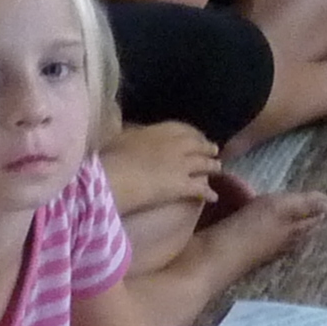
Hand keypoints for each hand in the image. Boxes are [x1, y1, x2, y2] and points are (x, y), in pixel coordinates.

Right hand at [98, 119, 222, 218]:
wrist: (113, 177)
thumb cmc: (108, 158)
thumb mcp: (119, 138)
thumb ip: (130, 134)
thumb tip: (131, 134)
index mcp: (157, 130)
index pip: (180, 128)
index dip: (190, 133)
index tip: (195, 136)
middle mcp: (174, 145)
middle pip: (197, 145)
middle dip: (206, 148)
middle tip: (213, 150)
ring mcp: (181, 164)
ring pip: (204, 164)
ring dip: (212, 166)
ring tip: (218, 169)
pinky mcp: (182, 185)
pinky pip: (201, 189)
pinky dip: (208, 193)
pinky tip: (213, 197)